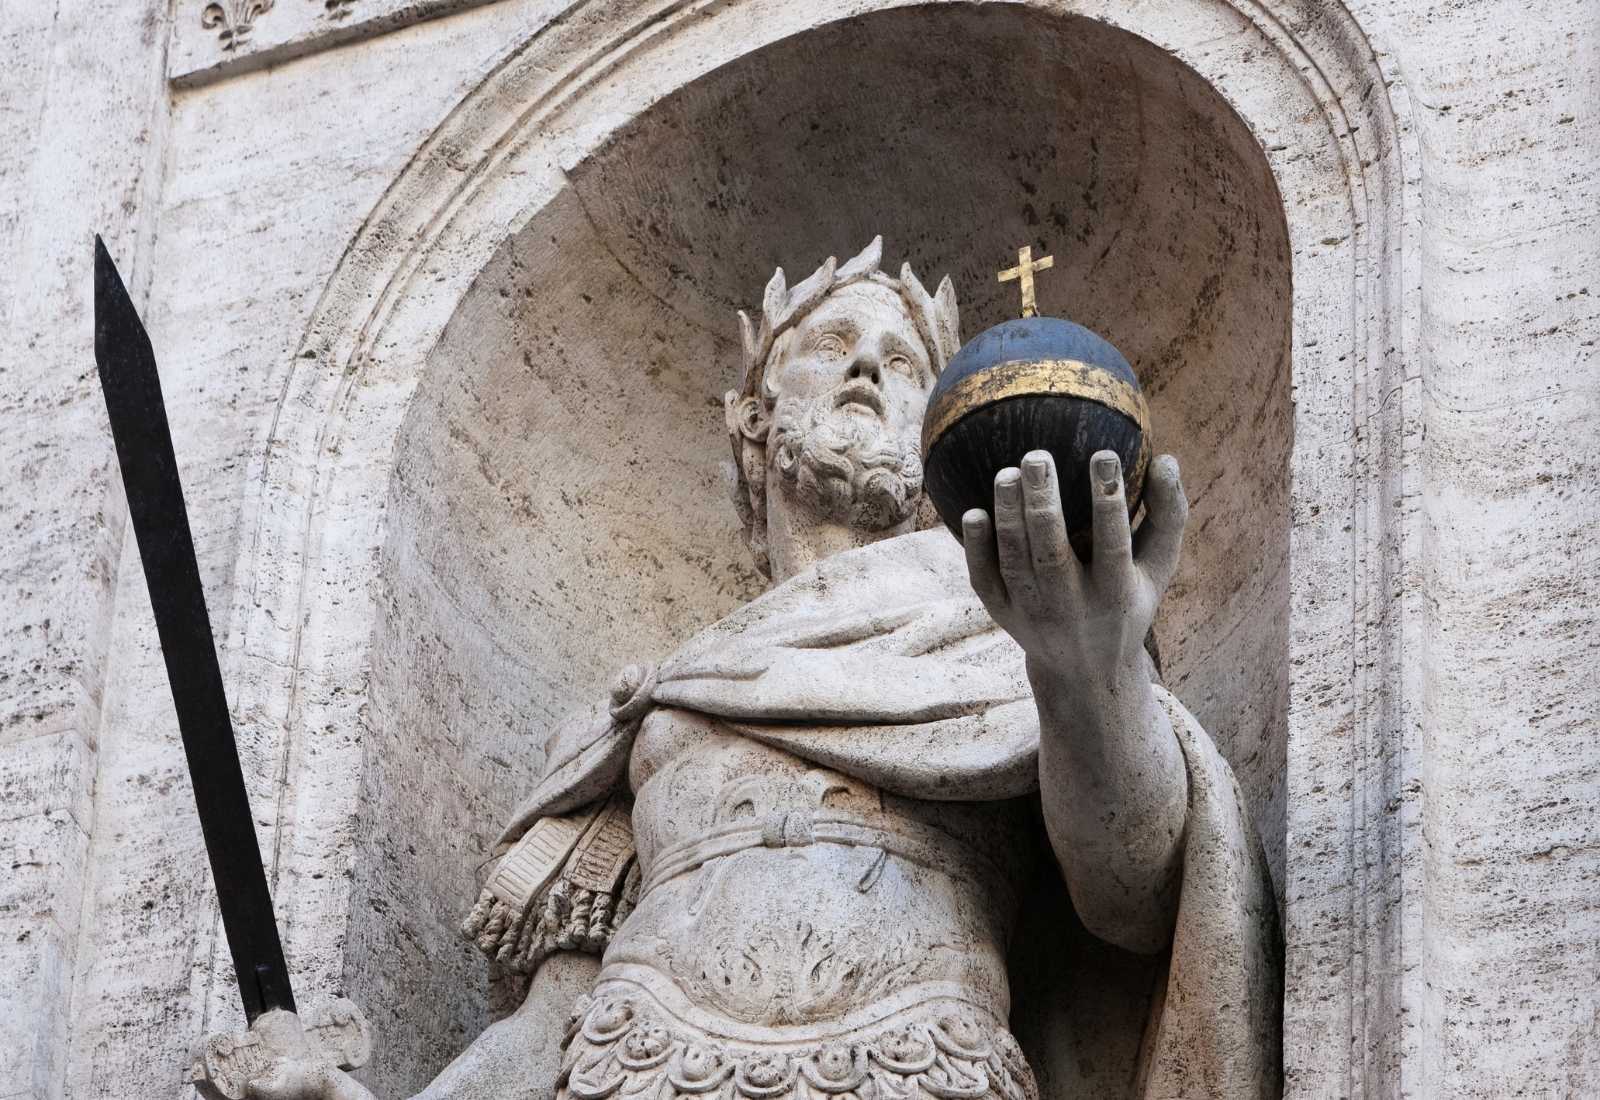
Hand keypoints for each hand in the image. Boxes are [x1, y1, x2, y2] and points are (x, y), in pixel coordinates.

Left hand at [961, 448, 1186, 695]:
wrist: (1087, 670)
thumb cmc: (1129, 598)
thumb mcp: (1158, 567)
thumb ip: (1168, 514)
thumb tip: (1166, 459)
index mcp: (1116, 593)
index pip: (1113, 543)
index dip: (1108, 500)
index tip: (1104, 454)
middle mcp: (1072, 607)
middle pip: (1051, 553)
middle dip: (1044, 503)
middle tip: (1037, 456)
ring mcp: (1034, 614)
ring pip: (1015, 562)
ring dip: (1008, 516)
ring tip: (1007, 472)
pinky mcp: (1004, 615)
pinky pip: (985, 580)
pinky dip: (977, 549)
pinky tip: (973, 512)